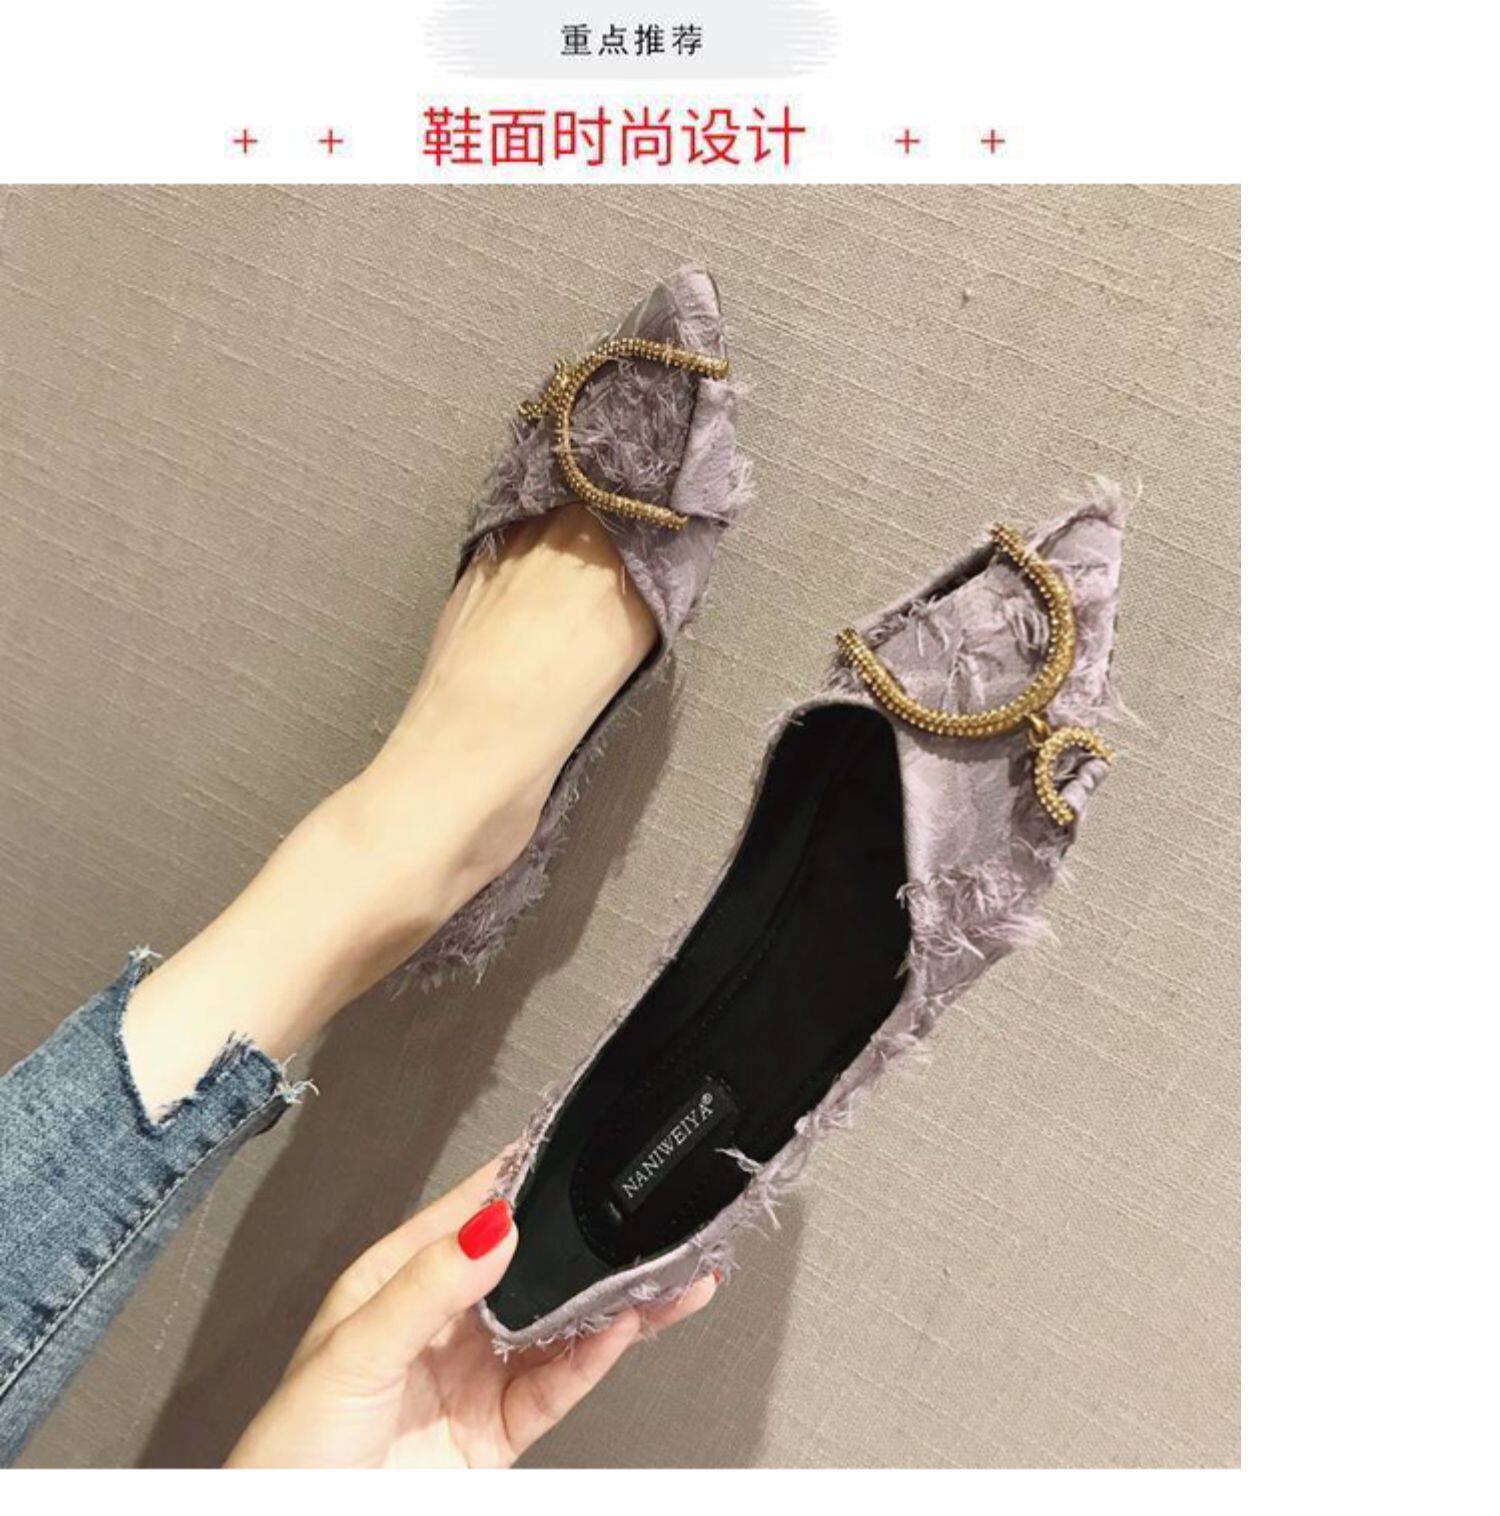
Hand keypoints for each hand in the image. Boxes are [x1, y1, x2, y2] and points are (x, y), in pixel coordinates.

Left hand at [226, 1157, 716, 1466]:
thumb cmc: (288, 1452)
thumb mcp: (352, 1352)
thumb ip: (427, 1287)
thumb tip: (493, 1227)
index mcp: (398, 1280)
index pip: (472, 1213)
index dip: (523, 1180)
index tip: (573, 1149)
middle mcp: (444, 1322)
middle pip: (531, 1269)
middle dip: (586, 1243)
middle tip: (640, 1216)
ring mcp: (475, 1375)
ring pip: (558, 1324)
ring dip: (610, 1299)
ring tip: (662, 1271)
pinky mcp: (497, 1429)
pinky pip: (558, 1384)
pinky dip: (597, 1355)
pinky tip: (626, 1326)